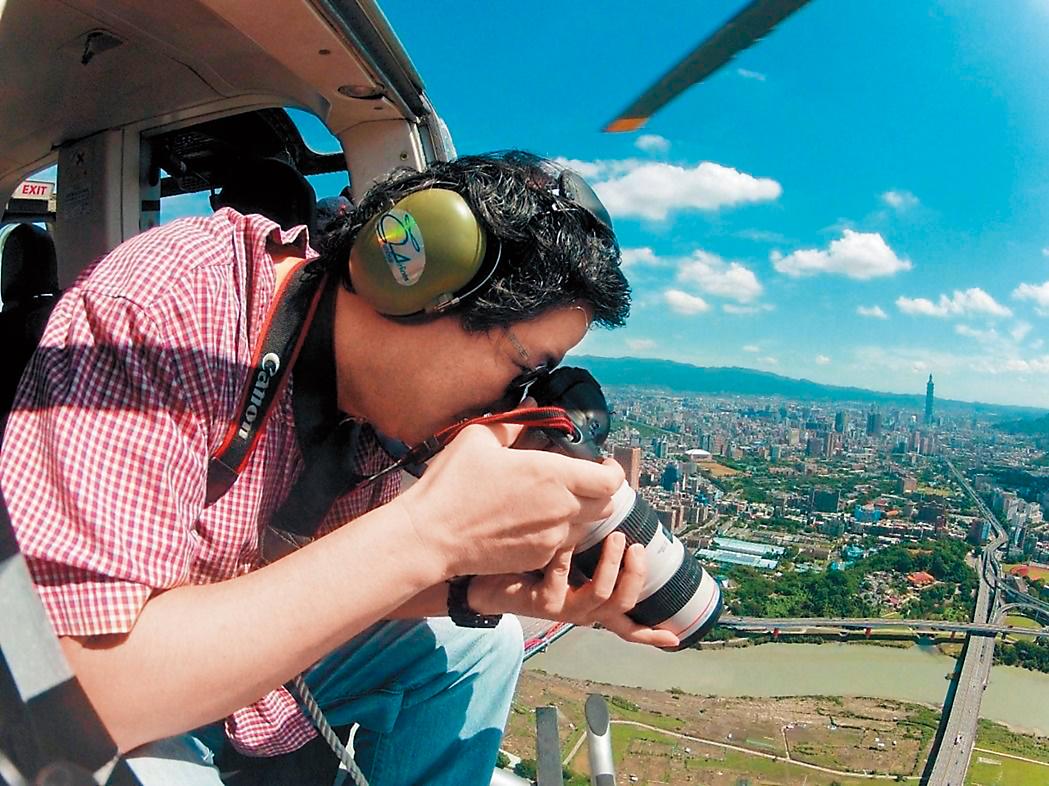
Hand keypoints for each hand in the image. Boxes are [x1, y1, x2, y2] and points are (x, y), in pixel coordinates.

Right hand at [394, 420, 624, 579]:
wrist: (431, 537)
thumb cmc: (452, 485)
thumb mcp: (479, 438)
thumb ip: (514, 422)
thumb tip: (533, 407)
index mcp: (553, 475)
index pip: (610, 480)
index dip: (613, 471)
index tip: (603, 464)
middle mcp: (561, 509)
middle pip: (605, 505)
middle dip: (598, 492)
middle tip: (581, 481)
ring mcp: (551, 539)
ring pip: (586, 527)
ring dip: (580, 514)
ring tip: (555, 501)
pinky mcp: (537, 559)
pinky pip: (562, 546)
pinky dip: (558, 533)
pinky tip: (533, 521)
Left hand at [472, 532, 679, 648]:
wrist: (482, 576)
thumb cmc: (526, 561)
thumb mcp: (565, 554)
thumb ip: (588, 543)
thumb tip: (610, 508)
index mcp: (589, 602)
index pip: (625, 625)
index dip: (651, 633)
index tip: (677, 639)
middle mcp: (580, 611)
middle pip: (622, 606)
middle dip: (636, 575)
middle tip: (635, 545)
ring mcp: (562, 609)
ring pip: (601, 595)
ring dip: (612, 564)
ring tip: (614, 537)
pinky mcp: (543, 603)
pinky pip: (562, 576)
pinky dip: (566, 555)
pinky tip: (562, 540)